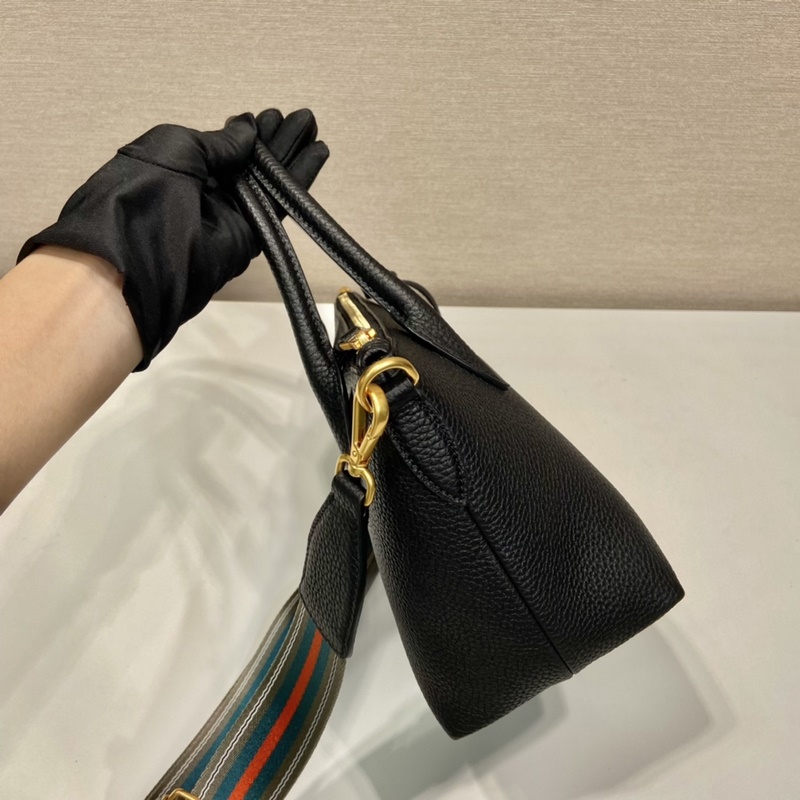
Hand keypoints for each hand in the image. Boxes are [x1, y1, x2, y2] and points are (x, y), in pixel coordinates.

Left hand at [18, 109, 328, 369]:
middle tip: (303, 118)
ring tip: (313, 130)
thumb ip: (219, 142)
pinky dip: (298, 181)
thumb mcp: (176, 146)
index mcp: (180, 166)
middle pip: (250, 163)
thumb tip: (249, 131)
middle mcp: (207, 191)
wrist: (140, 254)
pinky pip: (278, 205)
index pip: (223, 147)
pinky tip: (316, 156)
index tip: (270, 115)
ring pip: (267, 182)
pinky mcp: (250, 237)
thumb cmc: (145, 189)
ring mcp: (229, 214)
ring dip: (291, 156)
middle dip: (275, 139)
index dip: (248, 131)